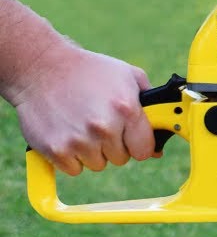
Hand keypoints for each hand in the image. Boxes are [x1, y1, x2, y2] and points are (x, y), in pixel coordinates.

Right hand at [10, 43, 155, 175]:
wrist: (39, 66)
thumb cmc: (88, 71)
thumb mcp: (128, 76)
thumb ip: (150, 108)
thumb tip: (158, 148)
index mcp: (126, 110)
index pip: (144, 150)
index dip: (137, 143)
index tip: (128, 135)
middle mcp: (104, 127)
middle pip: (121, 159)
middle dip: (113, 145)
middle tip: (98, 123)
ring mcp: (78, 140)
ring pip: (97, 165)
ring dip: (91, 151)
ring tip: (80, 124)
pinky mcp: (56, 149)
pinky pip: (74, 169)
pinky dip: (70, 157)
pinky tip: (66, 133)